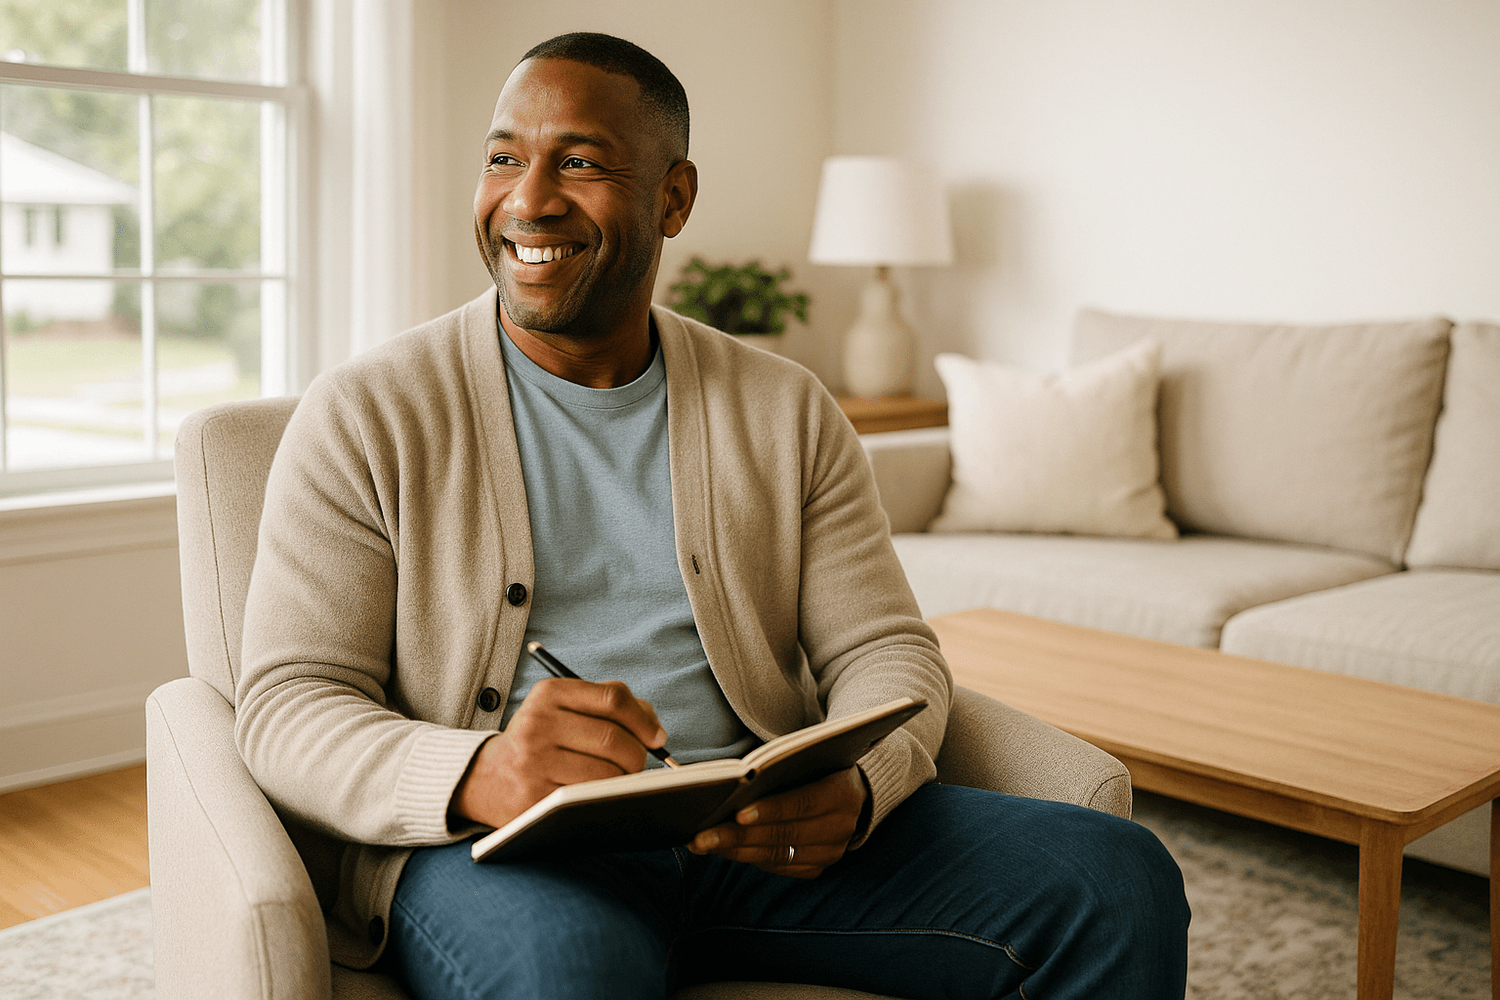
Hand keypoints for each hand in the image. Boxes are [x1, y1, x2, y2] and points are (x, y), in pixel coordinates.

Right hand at [450, 677, 666, 829]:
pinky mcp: (533, 798)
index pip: (613, 699)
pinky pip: (586, 801)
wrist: (487, 777)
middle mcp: (537, 723)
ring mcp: (533, 762)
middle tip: (637, 765)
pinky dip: (603, 801)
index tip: (656, 737)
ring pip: (605, 775)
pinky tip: (600, 798)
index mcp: (550, 694)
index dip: (644, 720)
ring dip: (623, 783)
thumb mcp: (565, 708)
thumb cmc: (543, 739)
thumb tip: (653, 728)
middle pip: (613, 740)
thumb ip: (610, 704)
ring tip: (618, 782)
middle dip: (637, 756)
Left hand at [686, 766, 868, 878]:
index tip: (737, 813)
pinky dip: (750, 858)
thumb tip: (736, 780)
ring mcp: (830, 853)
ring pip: (778, 855)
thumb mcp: (807, 757)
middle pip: (784, 835)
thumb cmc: (816, 765)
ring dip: (736, 851)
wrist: (850, 792)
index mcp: (842, 793)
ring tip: (703, 844)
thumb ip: (780, 767)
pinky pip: (779, 866)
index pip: (803, 803)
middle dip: (739, 837)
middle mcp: (841, 827)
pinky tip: (723, 850)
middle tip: (701, 836)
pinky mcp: (817, 868)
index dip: (771, 809)